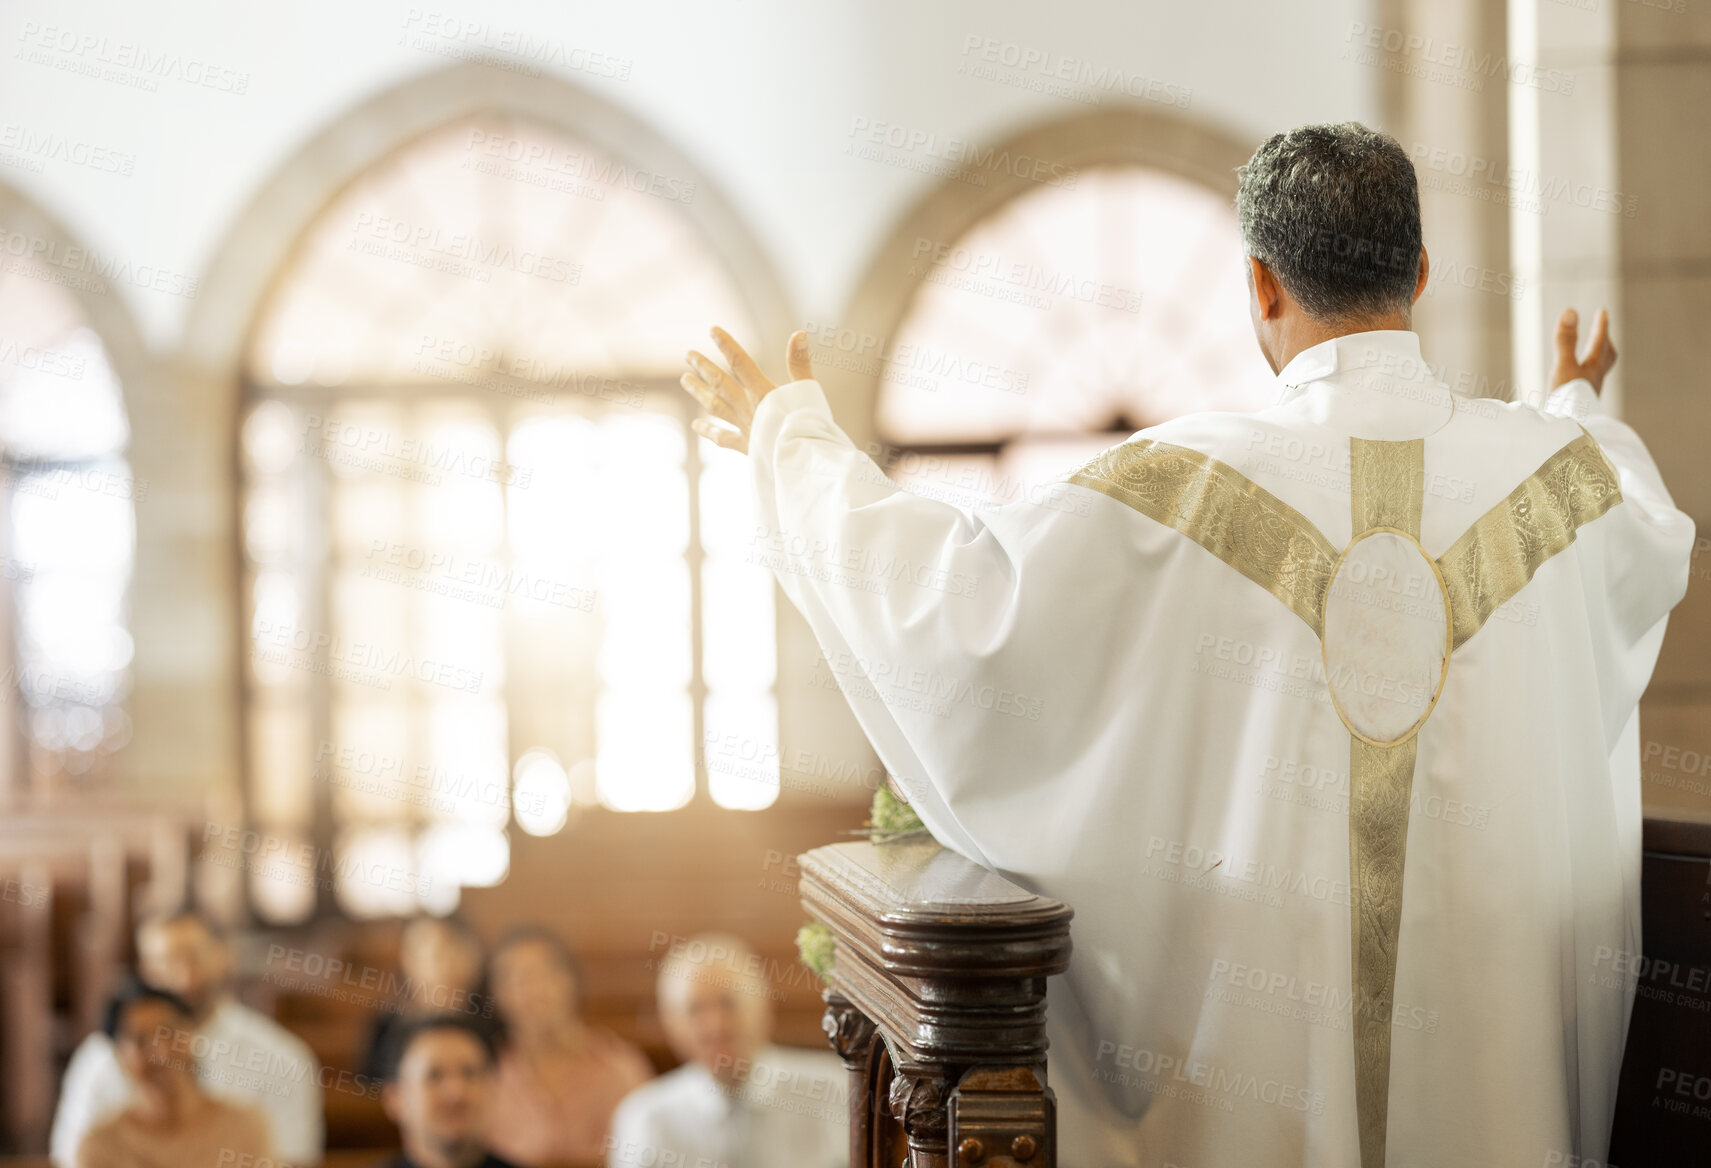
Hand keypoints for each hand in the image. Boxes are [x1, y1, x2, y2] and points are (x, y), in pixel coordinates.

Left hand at [681, 327, 814, 452]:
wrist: (802, 462)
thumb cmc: (810, 427)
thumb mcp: (808, 391)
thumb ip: (800, 363)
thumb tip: (798, 333)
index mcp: (763, 392)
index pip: (740, 363)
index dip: (727, 345)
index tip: (712, 330)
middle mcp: (748, 408)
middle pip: (720, 383)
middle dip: (704, 367)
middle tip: (688, 354)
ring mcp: (744, 427)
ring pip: (715, 406)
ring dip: (699, 392)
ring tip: (684, 380)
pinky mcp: (746, 446)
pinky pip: (723, 437)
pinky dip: (709, 431)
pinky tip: (696, 426)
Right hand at [1550, 307, 1616, 395]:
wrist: (1570, 430)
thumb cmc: (1568, 398)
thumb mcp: (1564, 365)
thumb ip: (1566, 339)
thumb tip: (1570, 310)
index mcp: (1592, 367)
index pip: (1600, 342)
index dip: (1601, 325)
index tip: (1603, 311)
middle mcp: (1595, 378)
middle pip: (1606, 356)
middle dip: (1604, 341)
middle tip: (1601, 331)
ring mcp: (1590, 392)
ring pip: (1600, 371)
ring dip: (1598, 359)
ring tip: (1592, 354)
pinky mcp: (1582, 403)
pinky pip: (1590, 384)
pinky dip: (1587, 375)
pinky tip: (1578, 381)